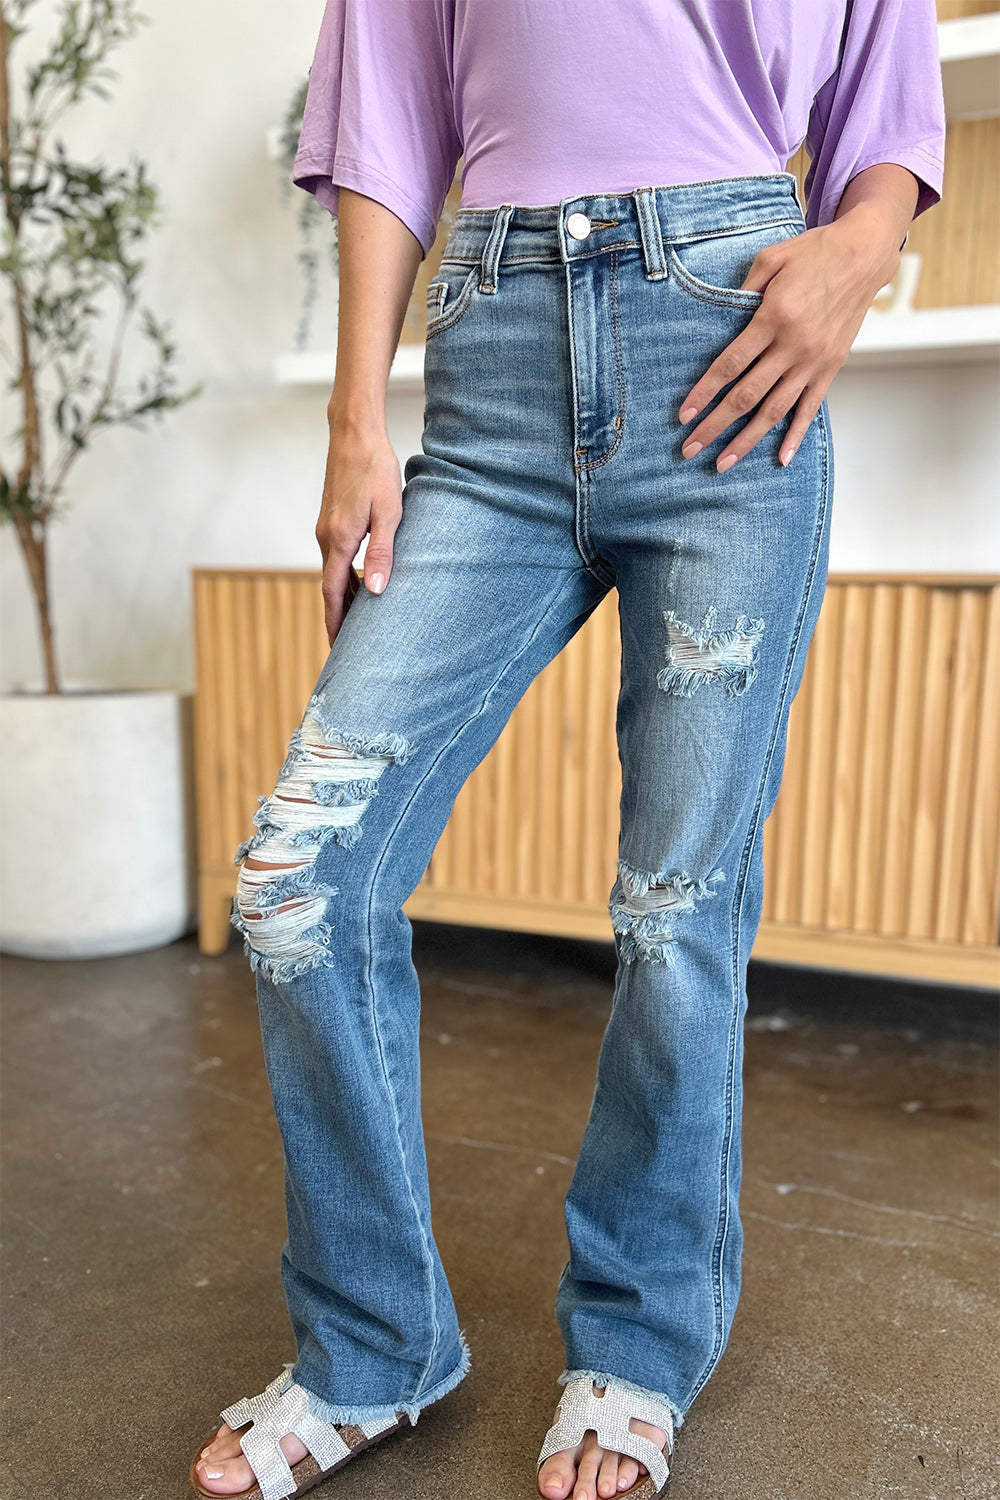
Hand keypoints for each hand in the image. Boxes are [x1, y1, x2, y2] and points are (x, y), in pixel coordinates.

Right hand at [315, 417, 401, 646]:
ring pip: (333, 573)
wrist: (355, 434)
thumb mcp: (389, 512)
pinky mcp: (332, 520)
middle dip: (337, 617)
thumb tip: (376, 590)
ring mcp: (326, 528)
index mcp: (340, 540)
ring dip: (342, 598)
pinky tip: (358, 584)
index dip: (335, 622)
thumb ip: (383, 552)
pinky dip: (344, 577)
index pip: (333, 592)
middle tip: (347, 647)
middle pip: (330, 588)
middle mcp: (327, 537)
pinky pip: (335, 558)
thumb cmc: (375, 470)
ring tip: (355, 623)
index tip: (338, 648)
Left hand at [677, 205, 902, 470]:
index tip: (684, 415)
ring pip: (774, 411)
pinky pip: (810, 407)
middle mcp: (793, 345)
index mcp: (774, 317)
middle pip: (746, 396)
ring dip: (746, 440)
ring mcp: (814, 360)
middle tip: (690, 450)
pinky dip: (796, 435)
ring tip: (723, 464)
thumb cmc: (813, 253)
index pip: (729, 365)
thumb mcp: (771, 259)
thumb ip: (743, 289)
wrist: (865, 254)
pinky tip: (781, 457)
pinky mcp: (831, 367)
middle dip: (715, 427)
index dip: (704, 393)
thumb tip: (720, 317)